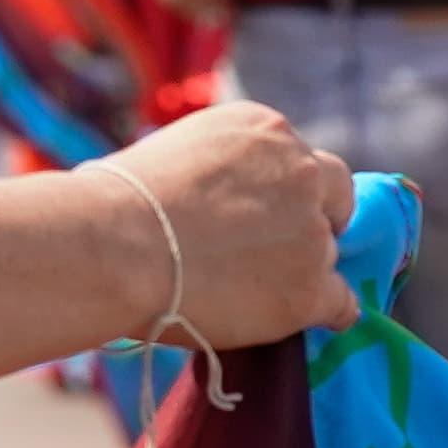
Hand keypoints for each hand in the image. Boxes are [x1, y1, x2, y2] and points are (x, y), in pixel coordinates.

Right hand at [88, 103, 360, 348]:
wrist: (112, 247)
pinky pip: (340, 302)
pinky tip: (320, 319)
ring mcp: (310, 228)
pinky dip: (331, 311)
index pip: (298, 159)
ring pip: (325, 252)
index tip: (269, 214)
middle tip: (279, 251)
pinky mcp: (308, 285)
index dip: (287, 191)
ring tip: (248, 293)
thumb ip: (214, 172)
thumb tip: (207, 203)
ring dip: (299, 269)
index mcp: (264, 128)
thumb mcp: (171, 154)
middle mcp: (301, 168)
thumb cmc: (107, 207)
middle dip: (313, 219)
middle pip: (331, 196)